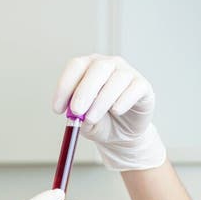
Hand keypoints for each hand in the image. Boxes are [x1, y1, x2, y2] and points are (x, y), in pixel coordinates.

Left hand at [52, 54, 166, 171]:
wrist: (121, 134)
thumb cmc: (100, 122)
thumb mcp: (84, 123)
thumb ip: (79, 119)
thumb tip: (77, 115)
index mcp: (88, 68)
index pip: (76, 67)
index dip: (65, 86)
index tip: (58, 109)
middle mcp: (108, 65)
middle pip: (97, 68)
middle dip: (84, 91)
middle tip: (76, 111)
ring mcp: (127, 73)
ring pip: (117, 78)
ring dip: (102, 100)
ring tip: (92, 118)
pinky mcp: (142, 86)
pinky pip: (135, 88)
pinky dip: (124, 100)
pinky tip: (116, 111)